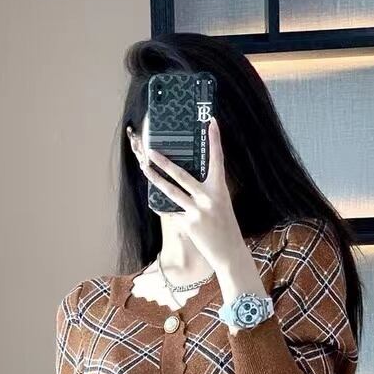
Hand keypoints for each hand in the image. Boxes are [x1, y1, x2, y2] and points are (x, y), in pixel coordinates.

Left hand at [138, 118, 250, 280]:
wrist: (228, 252)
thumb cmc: (225, 226)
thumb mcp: (221, 204)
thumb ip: (207, 191)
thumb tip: (186, 180)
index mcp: (220, 189)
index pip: (217, 159)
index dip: (214, 140)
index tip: (211, 122)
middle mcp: (208, 198)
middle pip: (182, 175)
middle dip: (165, 162)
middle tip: (152, 151)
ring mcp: (196, 211)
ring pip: (171, 192)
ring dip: (155, 179)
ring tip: (145, 169)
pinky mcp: (188, 224)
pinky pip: (172, 211)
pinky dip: (165, 207)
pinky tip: (156, 201)